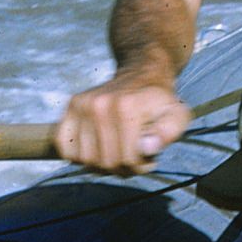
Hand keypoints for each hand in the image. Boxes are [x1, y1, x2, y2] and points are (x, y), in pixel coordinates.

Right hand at [54, 72, 191, 174]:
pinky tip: (95, 148)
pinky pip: (63, 146)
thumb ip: (169, 132)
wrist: (141, 74)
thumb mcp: (177, 115)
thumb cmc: (159, 101)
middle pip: (105, 162)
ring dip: (101, 164)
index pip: (127, 159)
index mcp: (126, 107)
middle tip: (133, 156)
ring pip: (84, 159)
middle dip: (122, 167)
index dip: (140, 165)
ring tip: (116, 151)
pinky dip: (77, 155)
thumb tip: (147, 147)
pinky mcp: (71, 107)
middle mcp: (100, 104)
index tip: (148, 156)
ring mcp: (82, 104)